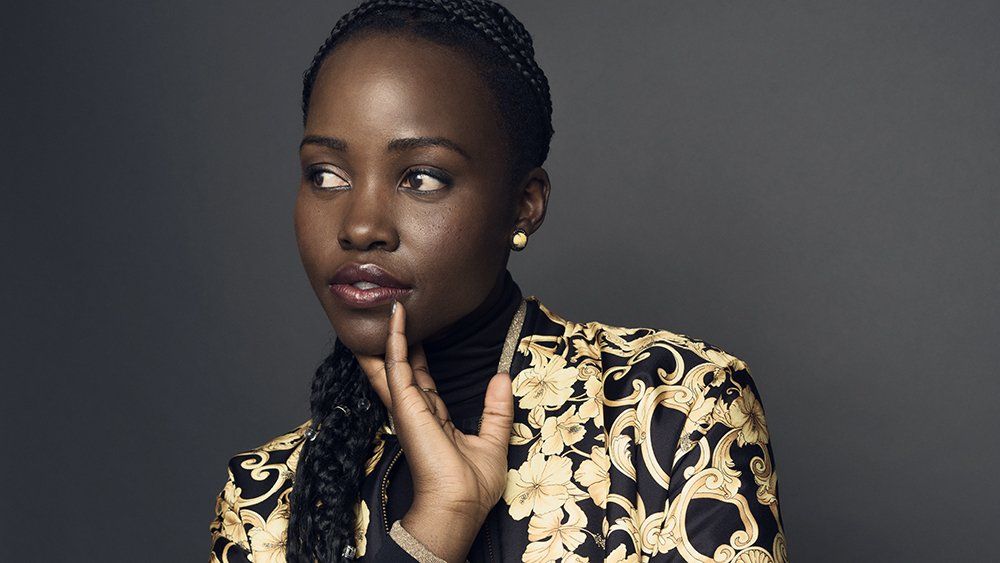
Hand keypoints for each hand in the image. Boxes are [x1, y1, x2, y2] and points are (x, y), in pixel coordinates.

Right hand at [354, 300, 513, 562]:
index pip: (422, 381)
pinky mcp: (406, 405)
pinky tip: (396, 318)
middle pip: (401, 369)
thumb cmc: (473, 485)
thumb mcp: (493, 440)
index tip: (415, 332)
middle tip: (392, 312)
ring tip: (387, 305)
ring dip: (389, 335)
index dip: (416, 356)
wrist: (460, 504)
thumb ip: (497, 409)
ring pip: (392, 363)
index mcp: (434, 420)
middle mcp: (417, 411)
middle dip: (395, 342)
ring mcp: (408, 407)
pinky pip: (397, 366)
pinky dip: (395, 340)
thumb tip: (502, 378)